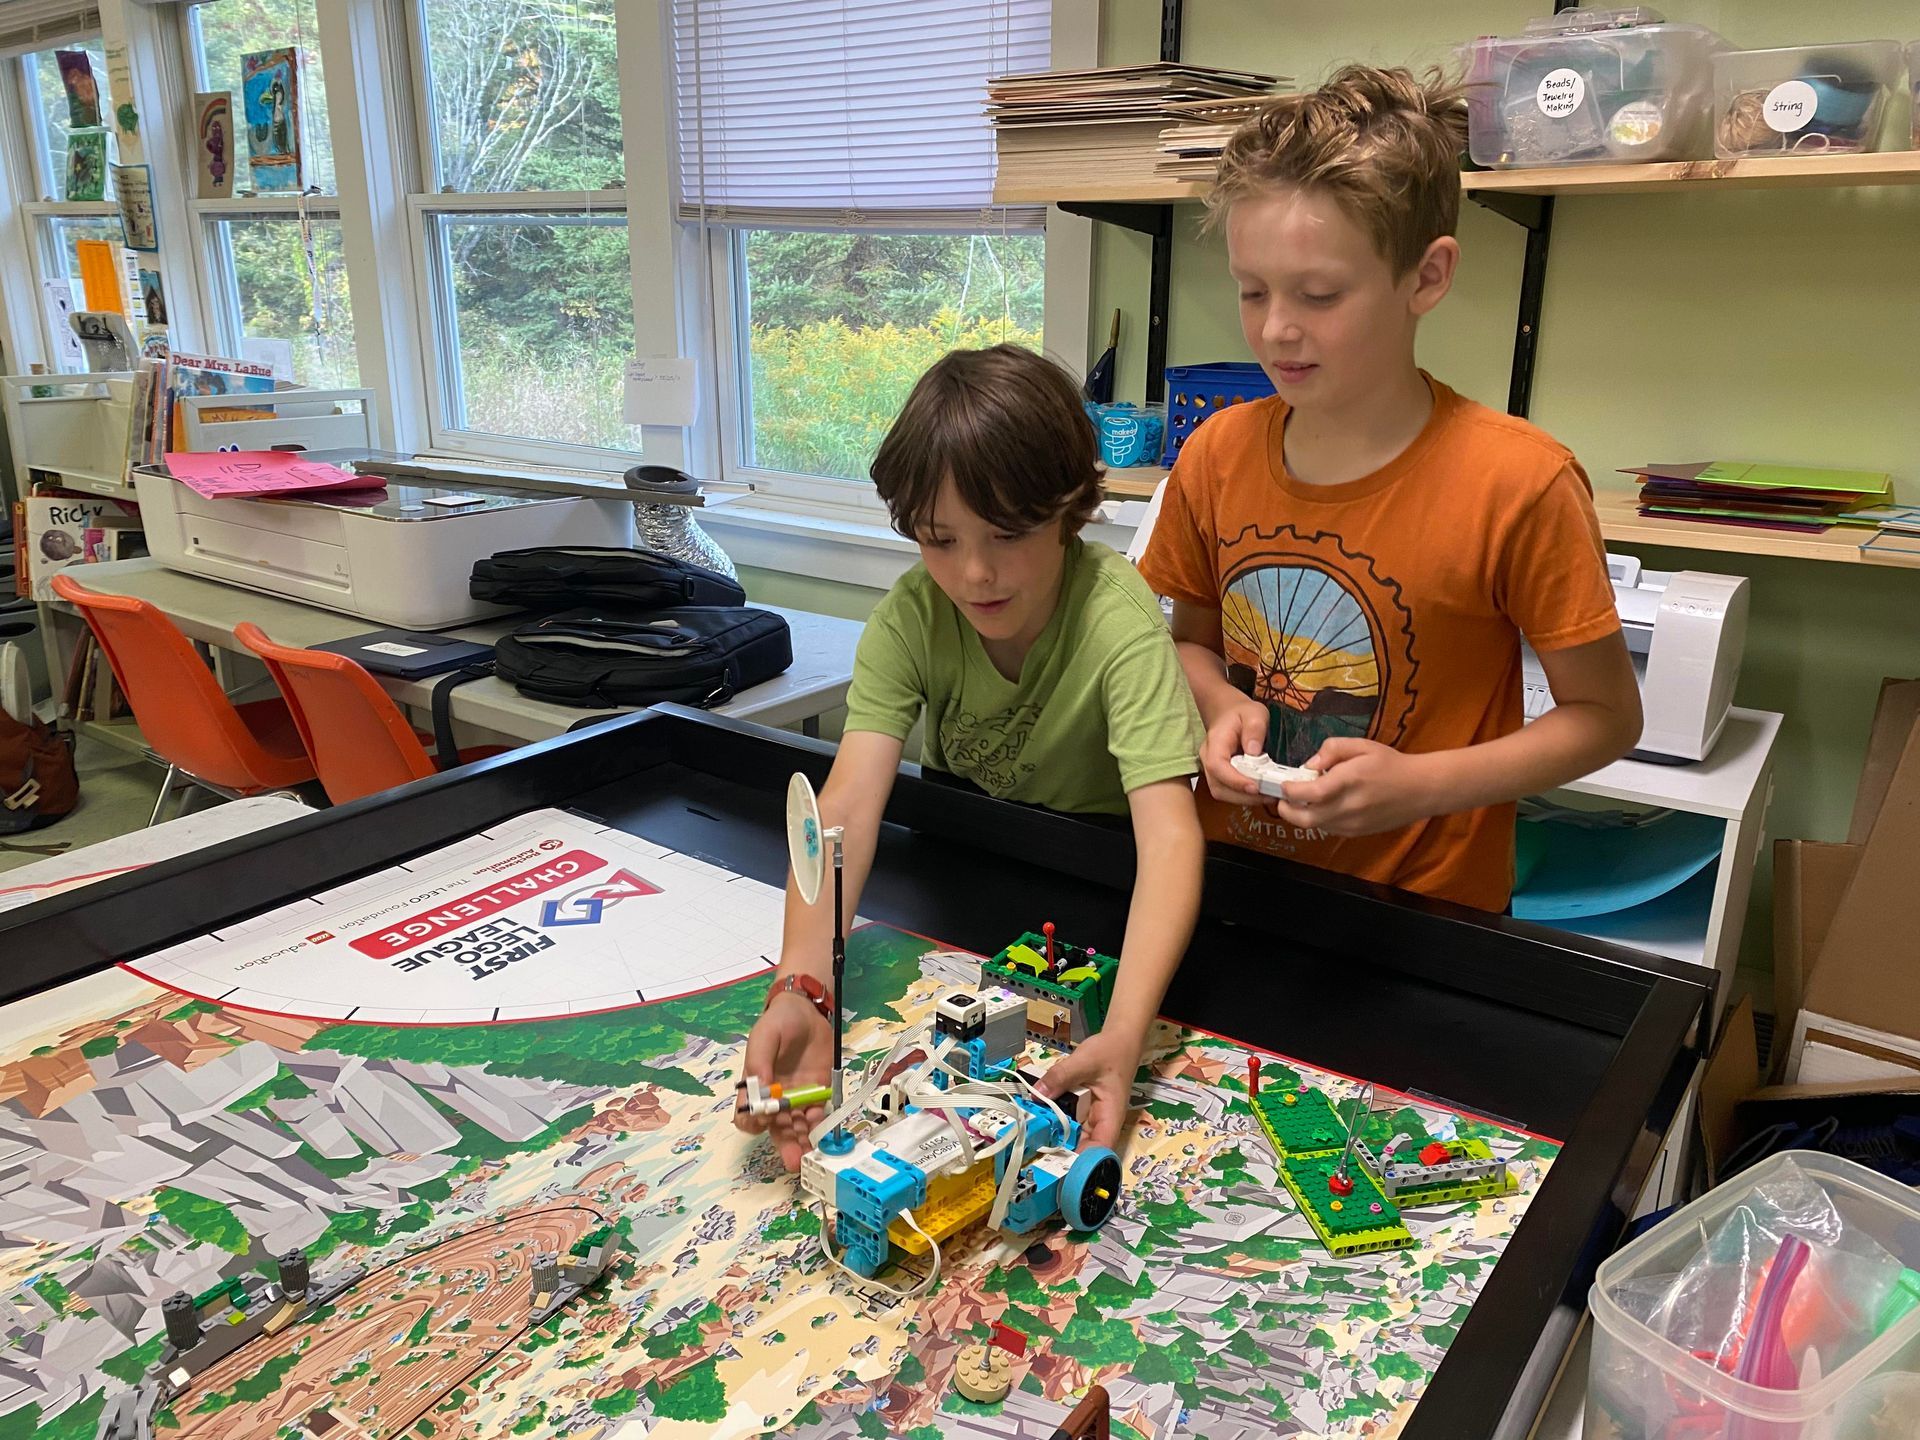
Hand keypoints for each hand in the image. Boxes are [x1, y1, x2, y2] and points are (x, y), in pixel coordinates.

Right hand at [735, 990, 834, 1170]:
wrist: (807, 1011)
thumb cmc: (778, 1023)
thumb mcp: (764, 1036)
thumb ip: (759, 1061)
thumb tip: (760, 1089)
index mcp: (754, 1087)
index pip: (746, 1115)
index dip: (753, 1122)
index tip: (765, 1119)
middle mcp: (775, 1099)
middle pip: (775, 1129)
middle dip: (784, 1145)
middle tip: (793, 1160)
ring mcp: (798, 1098)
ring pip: (798, 1128)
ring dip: (803, 1143)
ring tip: (810, 1156)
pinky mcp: (818, 1094)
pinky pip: (818, 1115)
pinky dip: (821, 1126)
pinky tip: (824, 1133)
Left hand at [1034, 1029, 1141, 1151]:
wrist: (1119, 1038)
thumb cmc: (1110, 1051)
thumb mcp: (1084, 1061)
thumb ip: (1060, 1077)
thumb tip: (1037, 1093)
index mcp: (1110, 1116)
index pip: (1100, 1148)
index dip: (1084, 1162)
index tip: (1060, 1165)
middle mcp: (1101, 1121)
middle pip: (1083, 1145)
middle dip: (1061, 1149)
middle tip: (1035, 1149)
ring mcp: (1091, 1116)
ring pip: (1073, 1133)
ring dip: (1055, 1133)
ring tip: (1032, 1133)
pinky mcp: (1082, 1108)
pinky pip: (1068, 1119)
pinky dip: (1055, 1118)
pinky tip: (1038, 1115)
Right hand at [1198, 698, 1269, 807]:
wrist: (1228, 713)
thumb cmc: (1241, 713)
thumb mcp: (1254, 713)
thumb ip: (1255, 729)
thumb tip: (1253, 752)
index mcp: (1215, 742)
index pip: (1217, 766)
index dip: (1234, 780)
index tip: (1255, 787)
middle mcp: (1207, 759)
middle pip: (1218, 786)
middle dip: (1243, 796)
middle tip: (1269, 795)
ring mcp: (1211, 770)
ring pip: (1222, 793)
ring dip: (1245, 799)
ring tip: (1268, 795)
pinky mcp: (1219, 777)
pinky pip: (1228, 792)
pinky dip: (1245, 797)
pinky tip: (1262, 793)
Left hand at [1271, 737, 1439, 836]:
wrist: (1421, 789)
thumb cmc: (1390, 764)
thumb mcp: (1362, 745)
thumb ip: (1332, 749)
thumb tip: (1310, 764)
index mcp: (1349, 781)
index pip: (1309, 793)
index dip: (1289, 790)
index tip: (1283, 783)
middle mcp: (1349, 807)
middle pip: (1305, 819)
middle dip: (1286, 810)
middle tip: (1283, 798)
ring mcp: (1353, 824)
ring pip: (1314, 827)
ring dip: (1302, 815)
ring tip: (1303, 799)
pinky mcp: (1357, 833)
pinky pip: (1328, 829)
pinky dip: (1318, 820)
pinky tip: (1323, 806)